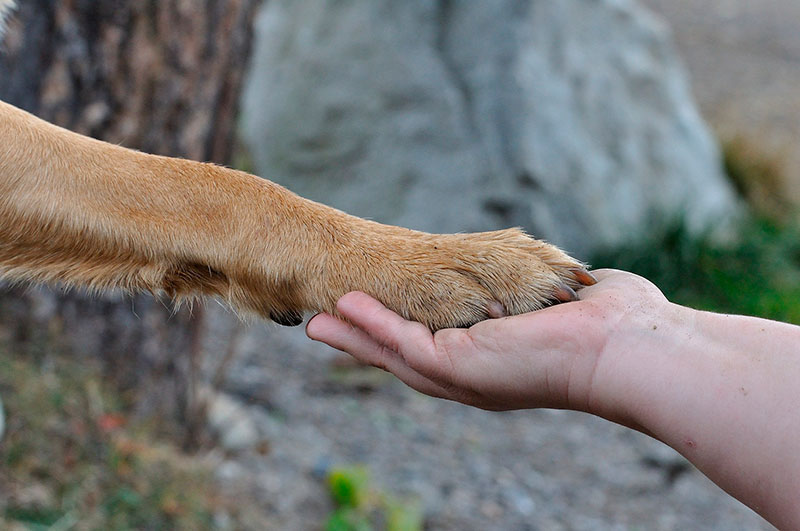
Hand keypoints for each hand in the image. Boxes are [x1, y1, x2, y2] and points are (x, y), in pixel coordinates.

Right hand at [306, 269, 669, 411]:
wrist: (629, 347)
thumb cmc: (612, 323)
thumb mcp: (564, 301)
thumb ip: (550, 291)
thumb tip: (573, 280)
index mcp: (495, 362)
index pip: (437, 346)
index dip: (402, 332)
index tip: (374, 315)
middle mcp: (474, 375)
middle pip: (404, 358)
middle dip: (364, 341)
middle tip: (323, 326)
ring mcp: (463, 376)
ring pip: (394, 355)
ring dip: (355, 336)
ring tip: (318, 320)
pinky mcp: (458, 366)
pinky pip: (402, 343)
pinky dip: (371, 326)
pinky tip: (344, 309)